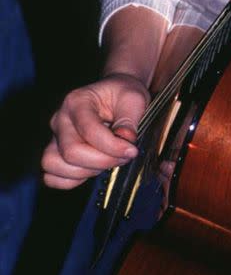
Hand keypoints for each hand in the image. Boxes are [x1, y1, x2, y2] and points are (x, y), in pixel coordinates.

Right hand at [41, 73, 148, 188]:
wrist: (115, 95)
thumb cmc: (122, 95)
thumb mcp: (134, 98)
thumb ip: (129, 120)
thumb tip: (126, 141)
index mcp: (77, 101)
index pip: (89, 131)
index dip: (112, 146)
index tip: (132, 150)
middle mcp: (60, 119)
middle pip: (70, 152)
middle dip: (102, 161)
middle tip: (124, 157)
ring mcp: (55, 137)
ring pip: (54, 165)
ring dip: (85, 171)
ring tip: (108, 161)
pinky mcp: (55, 153)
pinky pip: (52, 176)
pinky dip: (71, 180)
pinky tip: (92, 169)